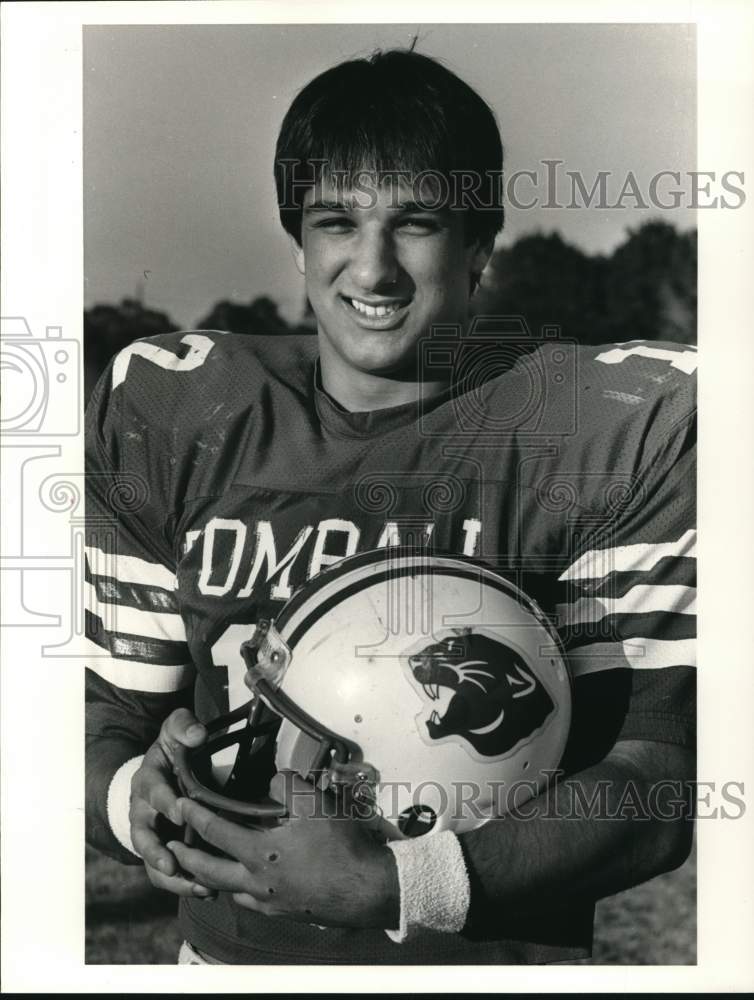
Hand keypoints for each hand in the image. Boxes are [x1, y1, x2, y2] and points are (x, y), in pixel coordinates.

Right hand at [130, 707, 215, 898]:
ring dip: (172, 877)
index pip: (152, 792)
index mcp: (148, 780)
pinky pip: (165, 872)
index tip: (182, 811)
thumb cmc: (173, 747)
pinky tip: (208, 892)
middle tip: (172, 864)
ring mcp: (151, 833)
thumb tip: (197, 734)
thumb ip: (185, 726)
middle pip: (142, 836)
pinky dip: (182, 884)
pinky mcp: (162, 848)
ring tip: (198, 888)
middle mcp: (143, 810)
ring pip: (152, 861)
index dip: (165, 802)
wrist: (162, 768)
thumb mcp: (176, 728)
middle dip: (155, 852)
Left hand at [169, 771, 400, 928]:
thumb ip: (289, 785)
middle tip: (171, 849)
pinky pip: (250, 903)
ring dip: (208, 878)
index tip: (180, 804)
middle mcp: (256, 881)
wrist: (366, 889)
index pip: (214, 831)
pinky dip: (237, 892)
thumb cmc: (341, 845)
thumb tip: (273, 780)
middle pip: (209, 871)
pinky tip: (241, 885)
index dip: (195, 815)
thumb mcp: (316, 804)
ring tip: (199, 868)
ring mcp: (268, 901)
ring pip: (227, 890)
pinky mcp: (282, 912)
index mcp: (260, 852)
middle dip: (187, 858)